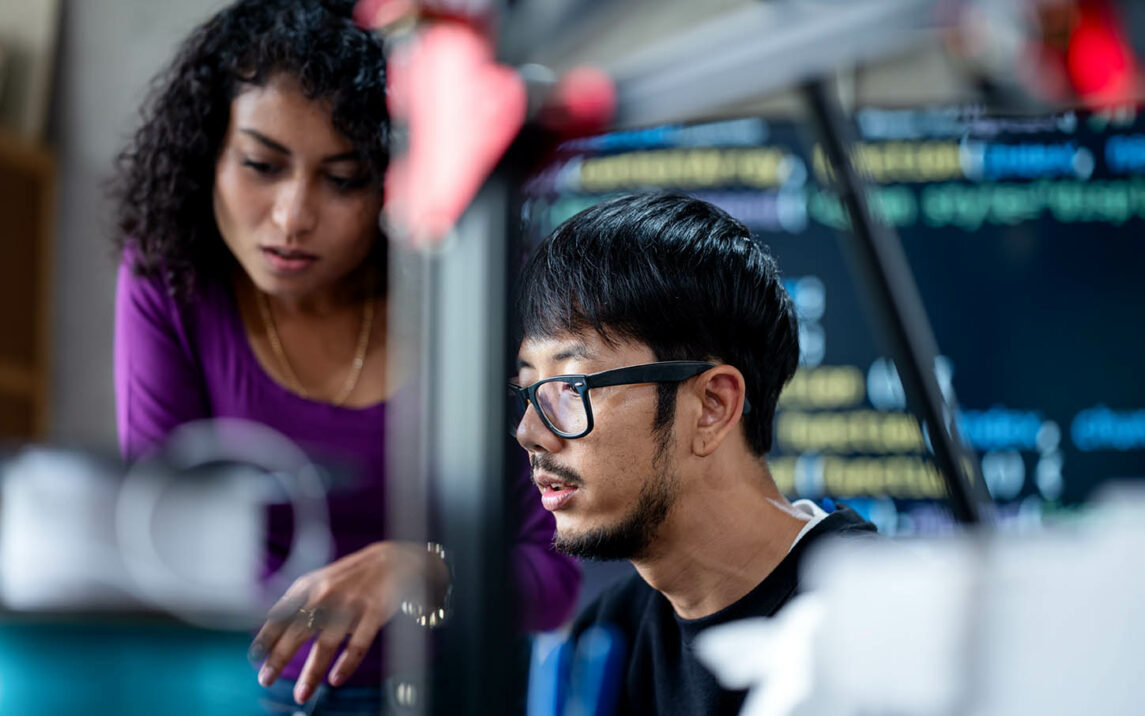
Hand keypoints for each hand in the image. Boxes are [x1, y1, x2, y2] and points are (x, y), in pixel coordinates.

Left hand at [248, 541, 447, 703]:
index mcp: (309, 586)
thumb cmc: (350, 577)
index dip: (266, 636)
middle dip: (279, 658)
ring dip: (312, 672)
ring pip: (327, 643)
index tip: (254, 657)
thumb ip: (296, 603)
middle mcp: (327, 593)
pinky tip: (335, 679)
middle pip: (298, 630)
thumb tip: (269, 635)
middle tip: (265, 680)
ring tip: (301, 694)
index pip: (281, 614)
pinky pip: (358, 644)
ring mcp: (351, 603)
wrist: (392, 560)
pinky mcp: (374, 612)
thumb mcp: (319, 581)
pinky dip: (346, 664)